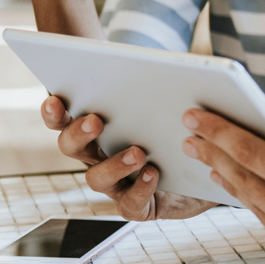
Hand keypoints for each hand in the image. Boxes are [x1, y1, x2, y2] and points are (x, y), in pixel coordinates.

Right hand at [41, 95, 214, 220]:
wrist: (210, 164)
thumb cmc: (182, 125)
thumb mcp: (172, 98)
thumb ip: (158, 80)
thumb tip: (158, 60)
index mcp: (98, 127)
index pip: (65, 118)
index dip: (54, 111)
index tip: (56, 98)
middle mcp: (99, 155)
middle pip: (71, 148)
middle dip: (79, 133)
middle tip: (95, 119)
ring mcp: (116, 182)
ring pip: (96, 178)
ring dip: (114, 164)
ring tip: (139, 152)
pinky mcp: (137, 204)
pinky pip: (129, 203)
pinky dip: (140, 188)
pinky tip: (153, 172)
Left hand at [182, 99, 264, 263]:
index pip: (253, 154)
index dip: (222, 132)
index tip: (197, 115)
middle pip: (245, 183)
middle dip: (215, 155)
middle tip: (193, 135)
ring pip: (257, 210)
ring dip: (234, 183)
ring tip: (216, 161)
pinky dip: (263, 209)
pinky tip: (258, 194)